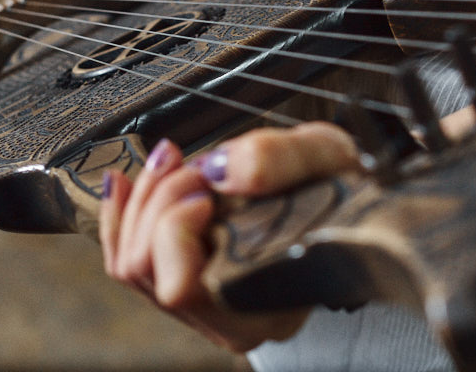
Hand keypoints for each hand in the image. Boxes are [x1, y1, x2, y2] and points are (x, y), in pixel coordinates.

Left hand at [99, 122, 361, 351]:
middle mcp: (230, 318)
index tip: (208, 183)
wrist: (353, 203)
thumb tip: (223, 167)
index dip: (179, 223)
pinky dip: (123, 214)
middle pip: (145, 269)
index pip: (183, 284)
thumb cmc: (346, 188)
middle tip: (192, 163)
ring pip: (129, 263)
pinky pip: (127, 259)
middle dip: (158, 198)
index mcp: (266, 302)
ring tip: (173, 160)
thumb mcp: (329, 157)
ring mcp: (203, 308)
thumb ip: (282, 158)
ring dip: (143, 199)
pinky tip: (126, 182)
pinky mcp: (185, 288)